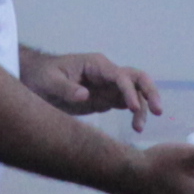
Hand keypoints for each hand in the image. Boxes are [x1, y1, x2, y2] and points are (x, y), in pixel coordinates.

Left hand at [32, 48, 167, 117]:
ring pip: (136, 94)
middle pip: (137, 79)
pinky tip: (136, 127)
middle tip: (159, 111)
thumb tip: (85, 95)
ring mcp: (108, 86)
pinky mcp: (106, 99)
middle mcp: (107, 74)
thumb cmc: (41, 76)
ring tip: (138, 129)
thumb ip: (67, 88)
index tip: (133, 108)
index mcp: (96, 65)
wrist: (35, 80)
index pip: (120, 76)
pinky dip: (135, 114)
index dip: (129, 91)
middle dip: (150, 92)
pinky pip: (127, 104)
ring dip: (143, 108)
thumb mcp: (49, 82)